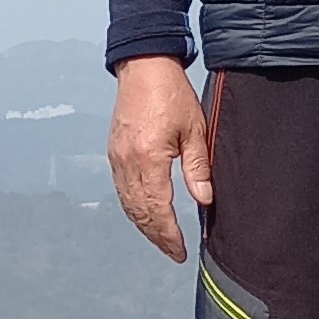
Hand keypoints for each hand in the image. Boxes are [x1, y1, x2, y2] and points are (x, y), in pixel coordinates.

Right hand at [108, 56, 211, 263]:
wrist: (143, 66)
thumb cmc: (171, 93)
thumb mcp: (194, 130)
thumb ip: (198, 168)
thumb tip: (205, 200)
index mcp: (148, 158)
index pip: (158, 209)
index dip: (169, 235)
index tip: (181, 251)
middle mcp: (127, 162)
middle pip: (140, 213)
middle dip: (157, 237)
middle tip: (174, 252)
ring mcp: (117, 158)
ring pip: (128, 205)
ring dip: (144, 226)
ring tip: (163, 240)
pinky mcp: (114, 153)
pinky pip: (122, 190)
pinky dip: (134, 209)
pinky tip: (146, 215)